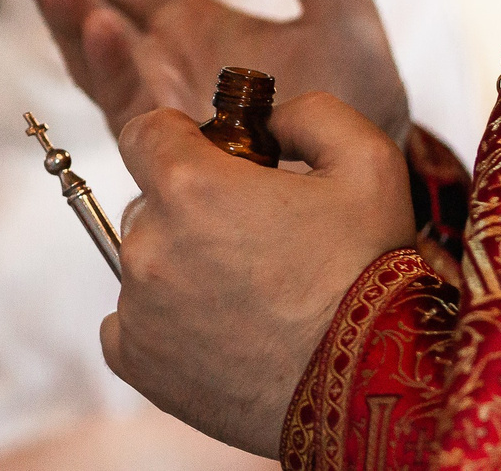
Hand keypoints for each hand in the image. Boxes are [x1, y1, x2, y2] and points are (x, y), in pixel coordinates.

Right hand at [26, 0, 410, 142]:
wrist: (379, 183)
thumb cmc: (361, 100)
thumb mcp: (342, 10)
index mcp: (192, 25)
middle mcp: (165, 66)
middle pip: (94, 19)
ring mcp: (164, 109)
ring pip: (96, 64)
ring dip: (70, 21)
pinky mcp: (172, 149)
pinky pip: (129, 104)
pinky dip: (109, 65)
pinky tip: (101, 29)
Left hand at [101, 93, 414, 454]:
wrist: (370, 387)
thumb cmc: (369, 272)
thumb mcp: (367, 161)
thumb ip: (307, 113)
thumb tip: (269, 118)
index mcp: (189, 185)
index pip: (145, 133)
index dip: (182, 141)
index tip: (219, 166)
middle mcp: (148, 243)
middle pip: (148, 203)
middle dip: (189, 211)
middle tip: (251, 242)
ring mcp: (137, 307)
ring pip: (143, 264)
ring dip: (180, 269)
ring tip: (246, 297)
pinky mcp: (136, 361)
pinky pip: (129, 324)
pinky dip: (162, 326)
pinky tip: (217, 333)